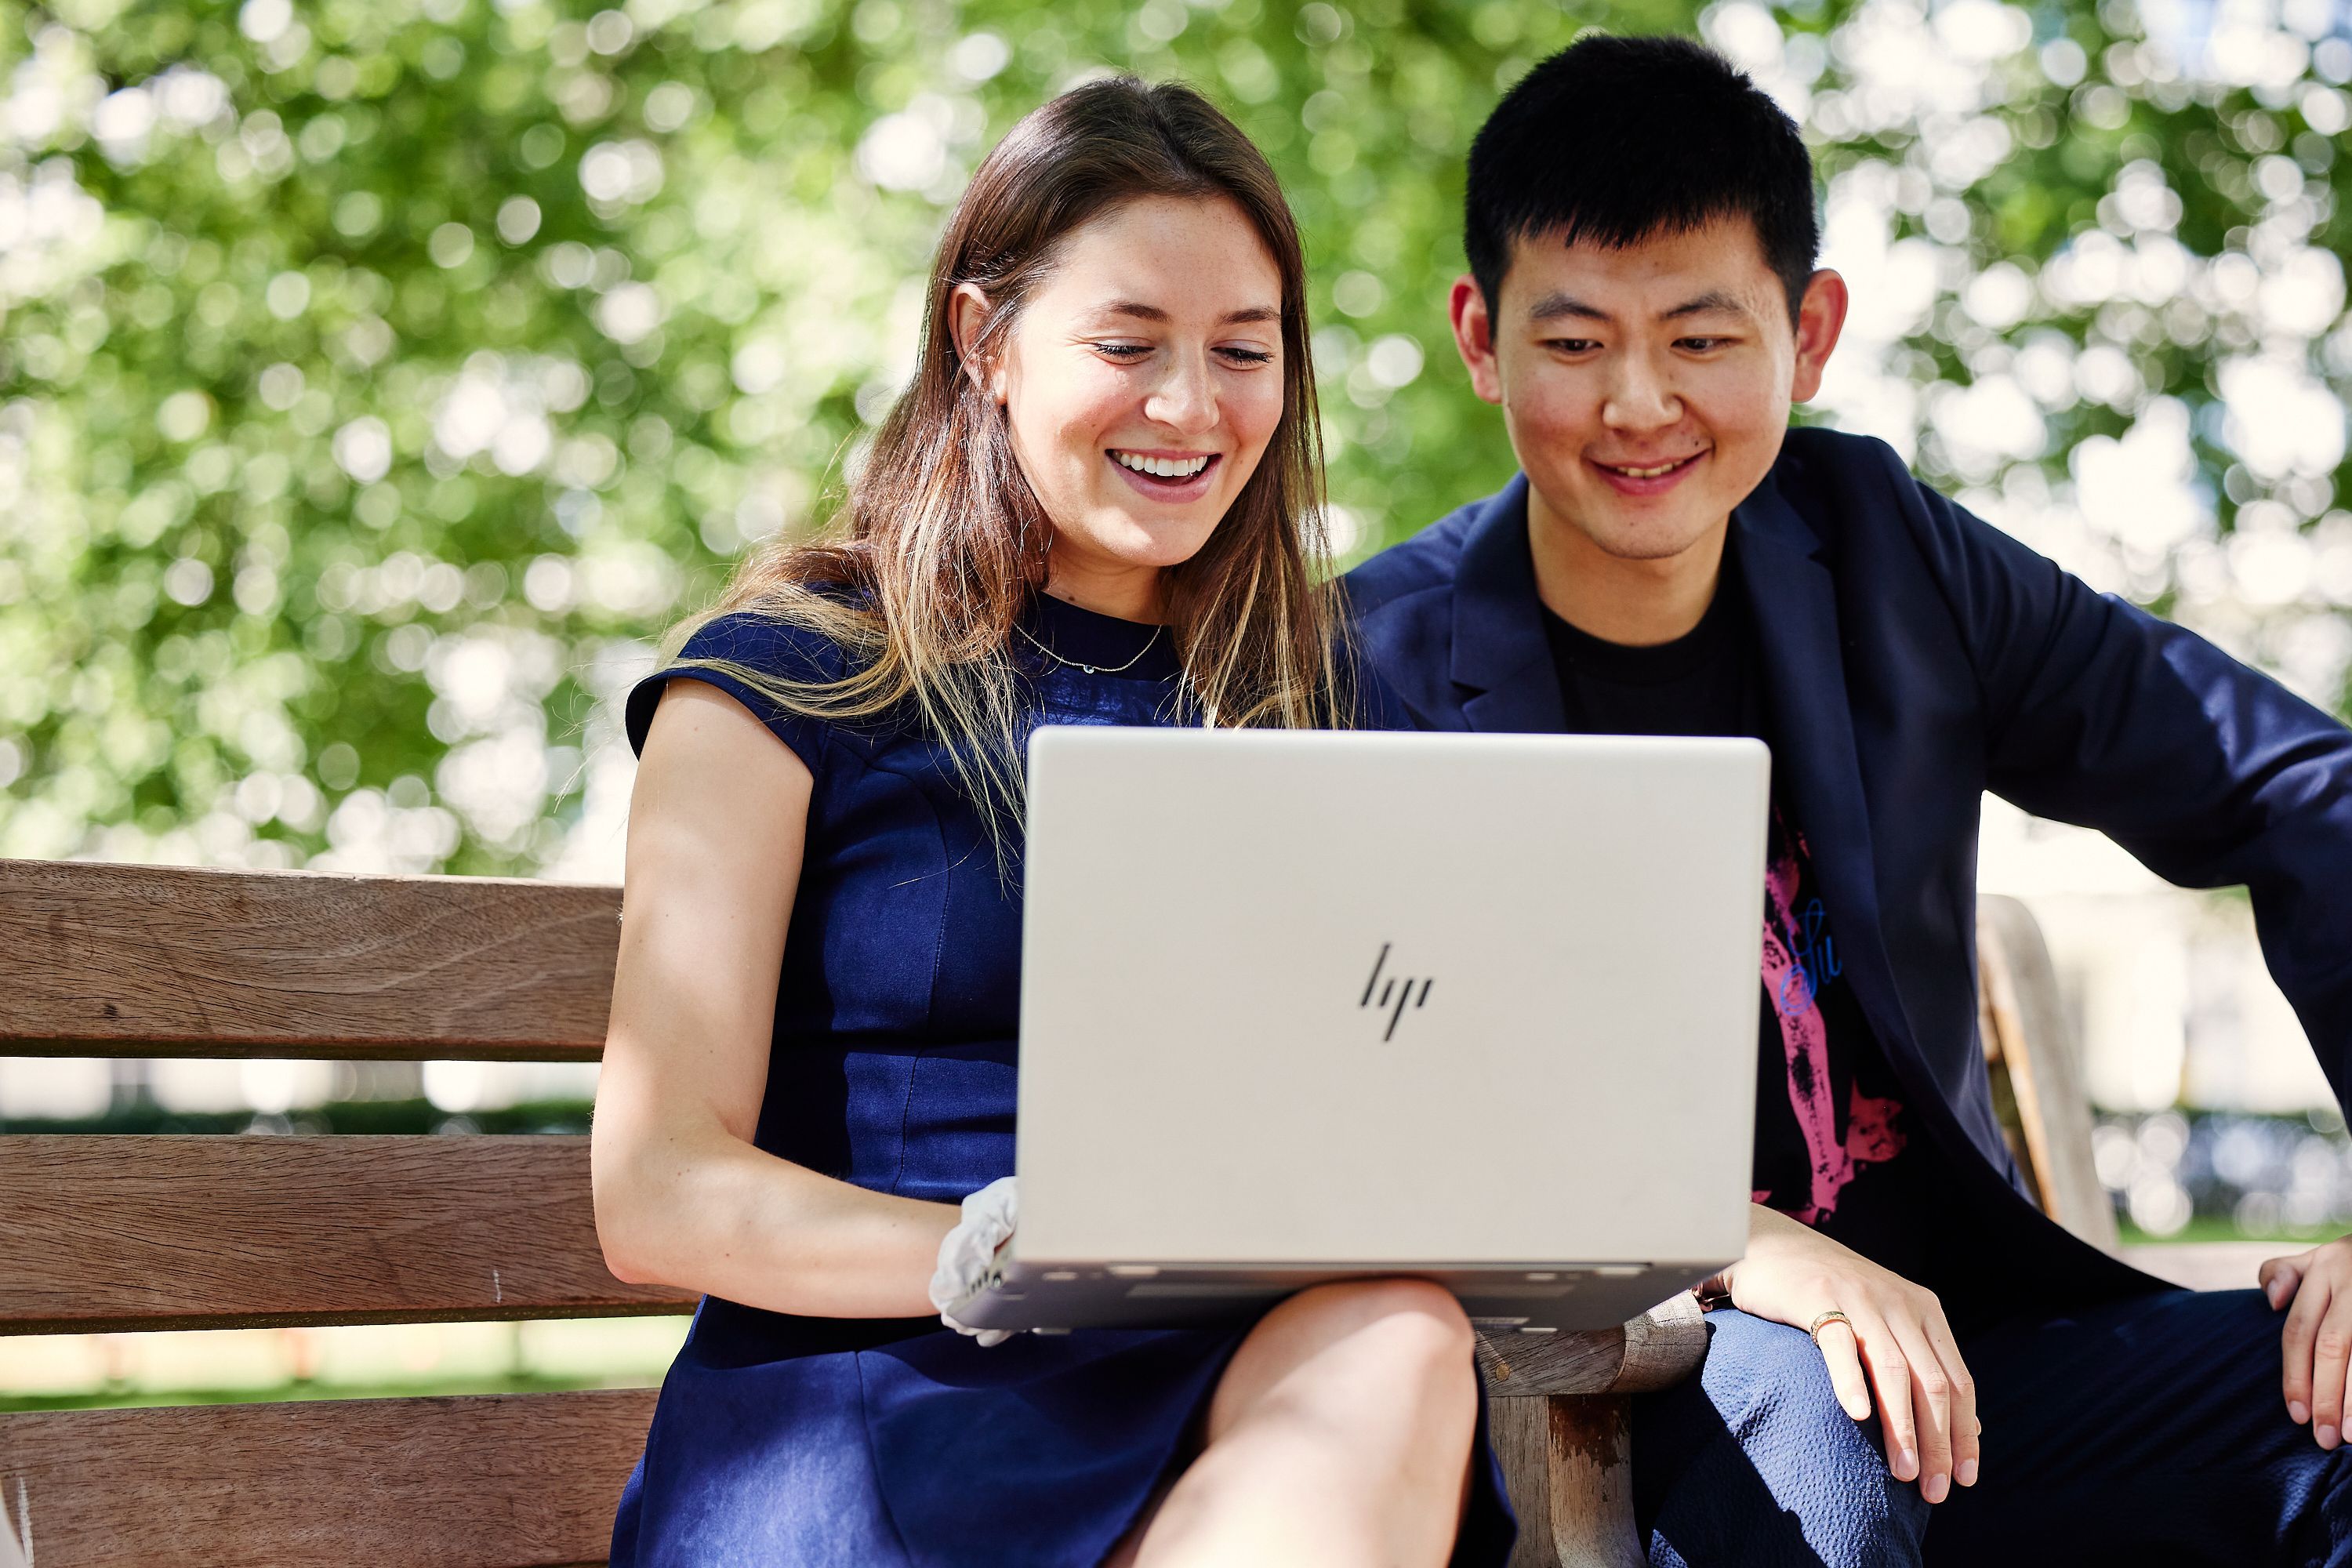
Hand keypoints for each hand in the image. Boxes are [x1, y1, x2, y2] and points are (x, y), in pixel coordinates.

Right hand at [1708, 1203, 1979, 1502]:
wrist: (1770, 1245)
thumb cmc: (1830, 1295)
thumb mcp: (1888, 1323)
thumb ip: (1925, 1366)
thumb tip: (1971, 1429)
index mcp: (1924, 1311)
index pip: (1959, 1381)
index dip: (1965, 1432)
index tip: (1964, 1478)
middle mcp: (1899, 1304)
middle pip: (1932, 1383)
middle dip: (1938, 1442)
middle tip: (1933, 1489)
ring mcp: (1859, 1299)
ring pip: (1894, 1370)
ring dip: (1902, 1426)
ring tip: (1902, 1471)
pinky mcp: (1817, 1297)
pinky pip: (1840, 1344)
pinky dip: (1852, 1381)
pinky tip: (1857, 1415)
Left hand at [2261, 1232, 2351, 1446]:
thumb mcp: (2323, 1256)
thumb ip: (2288, 1273)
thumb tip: (2271, 1301)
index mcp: (2324, 1268)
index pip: (2299, 1330)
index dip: (2295, 1375)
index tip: (2296, 1416)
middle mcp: (2351, 1279)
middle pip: (2331, 1345)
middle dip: (2326, 1395)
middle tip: (2323, 1438)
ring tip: (2351, 1436)